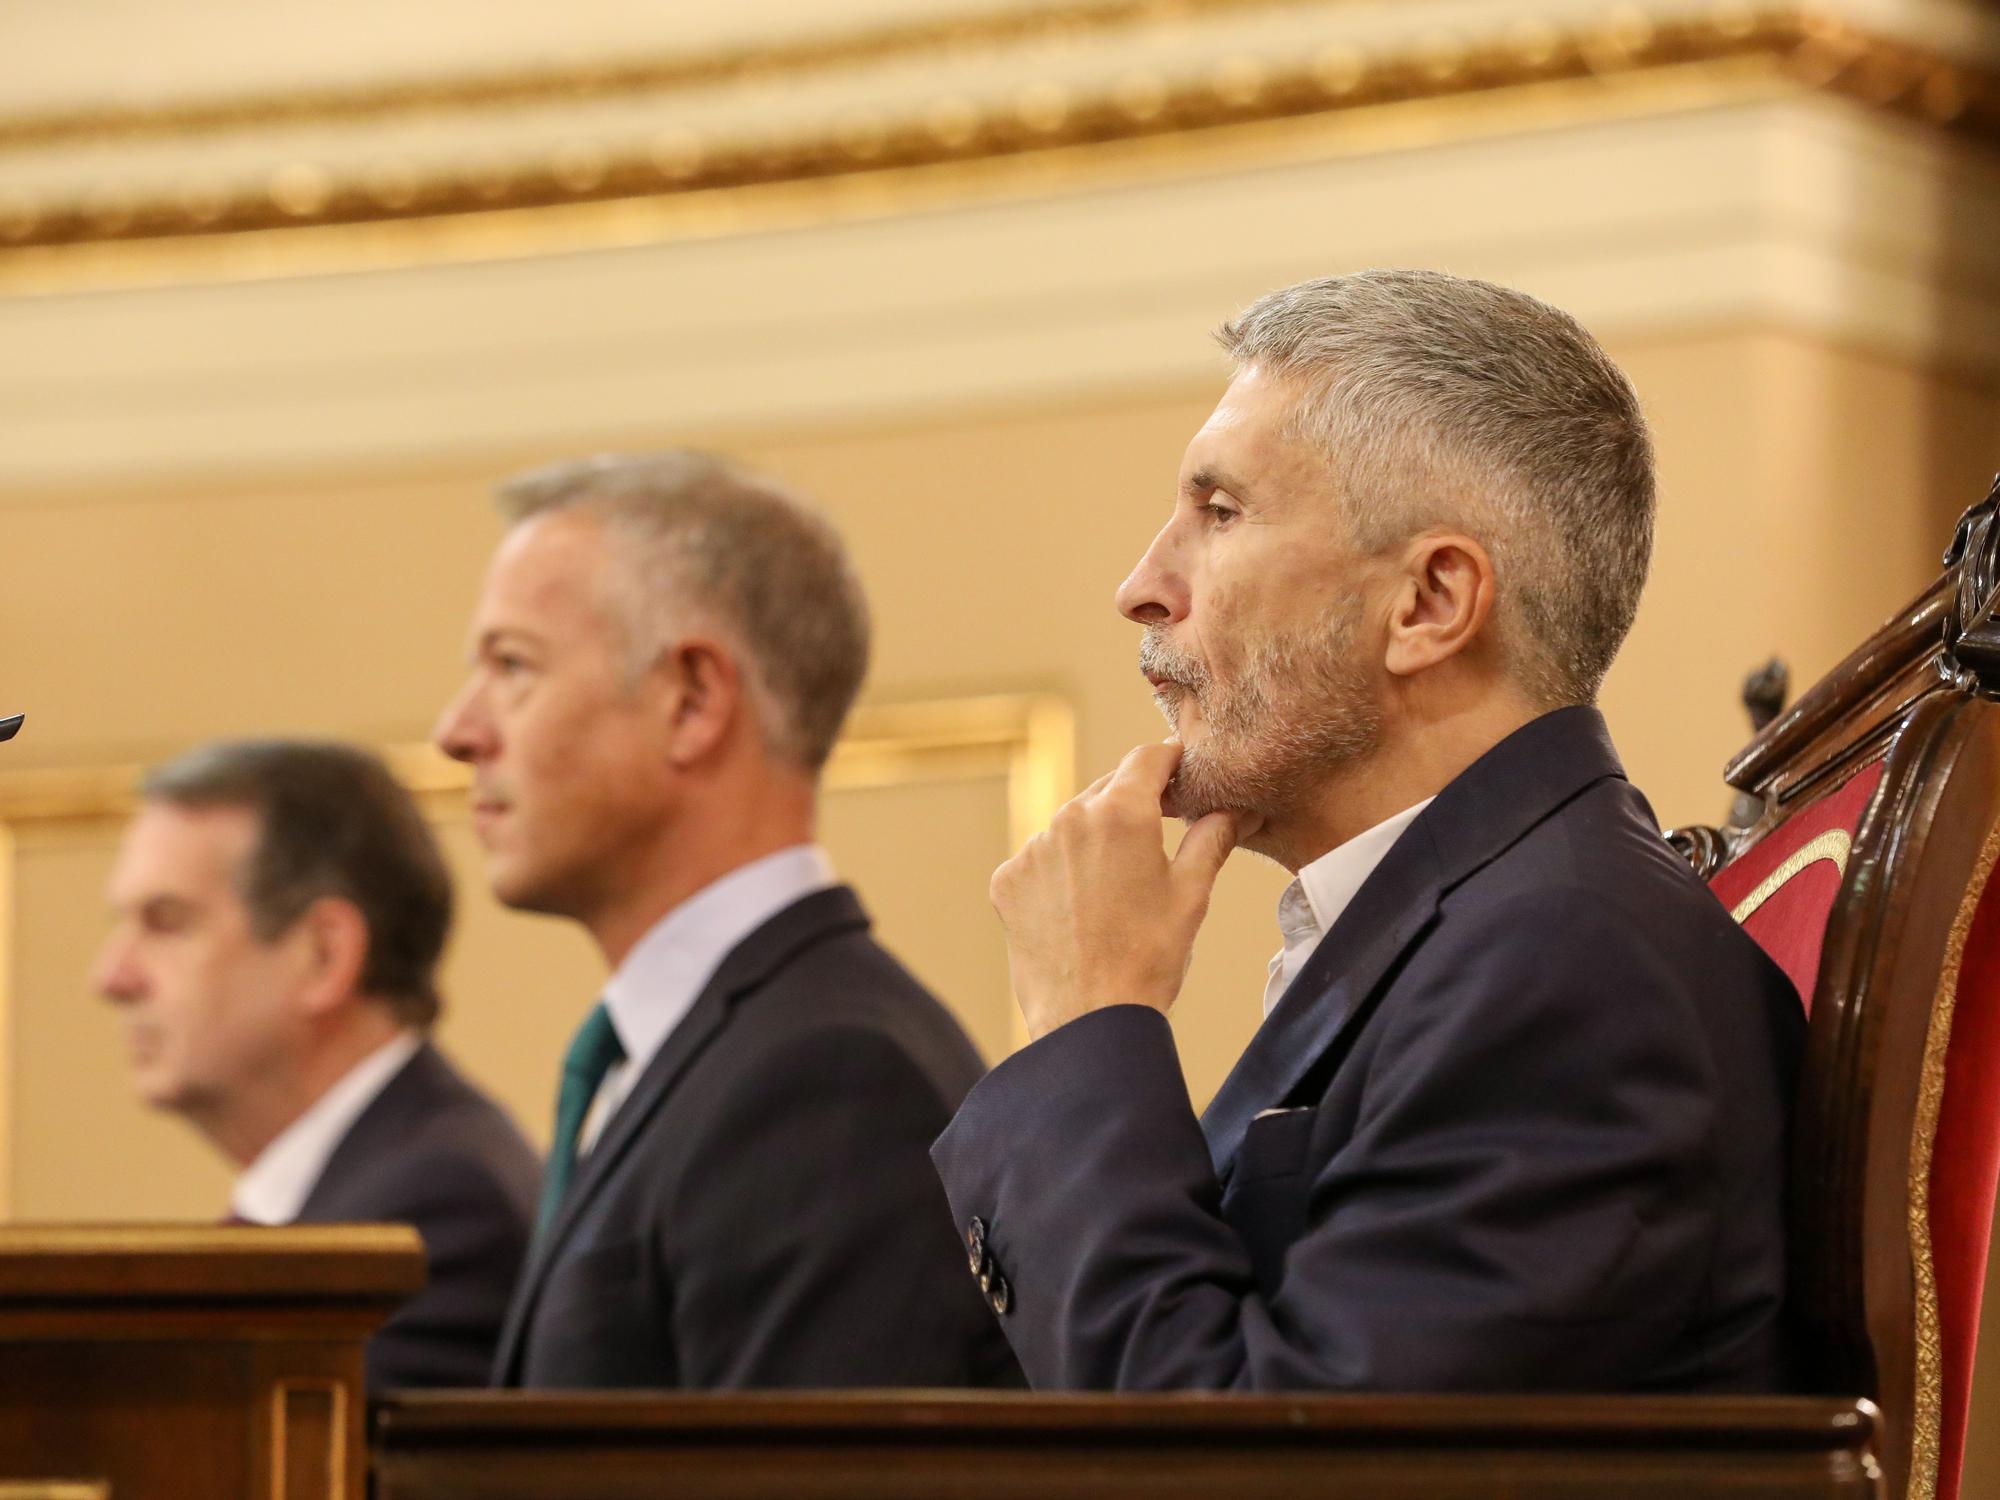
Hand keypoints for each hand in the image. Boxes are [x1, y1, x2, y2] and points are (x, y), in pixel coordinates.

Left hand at [990, 740, 1247, 1040]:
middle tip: (1162, 829)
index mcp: (1121, 813)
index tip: (1183, 772)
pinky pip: (1040, 858)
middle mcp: (1069, 818)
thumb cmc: (1149, 959)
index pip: (1147, 757)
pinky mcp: (1007, 880)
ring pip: (1072, 824)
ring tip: (1119, 885)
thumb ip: (1212, 837)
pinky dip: (1061, 870)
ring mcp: (1032, 849)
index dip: (1170, 760)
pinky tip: (1082, 906)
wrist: (1087, 1021)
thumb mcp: (1192, 894)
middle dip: (1135, 802)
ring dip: (1095, 838)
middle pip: (1108, 788)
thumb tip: (1237, 808)